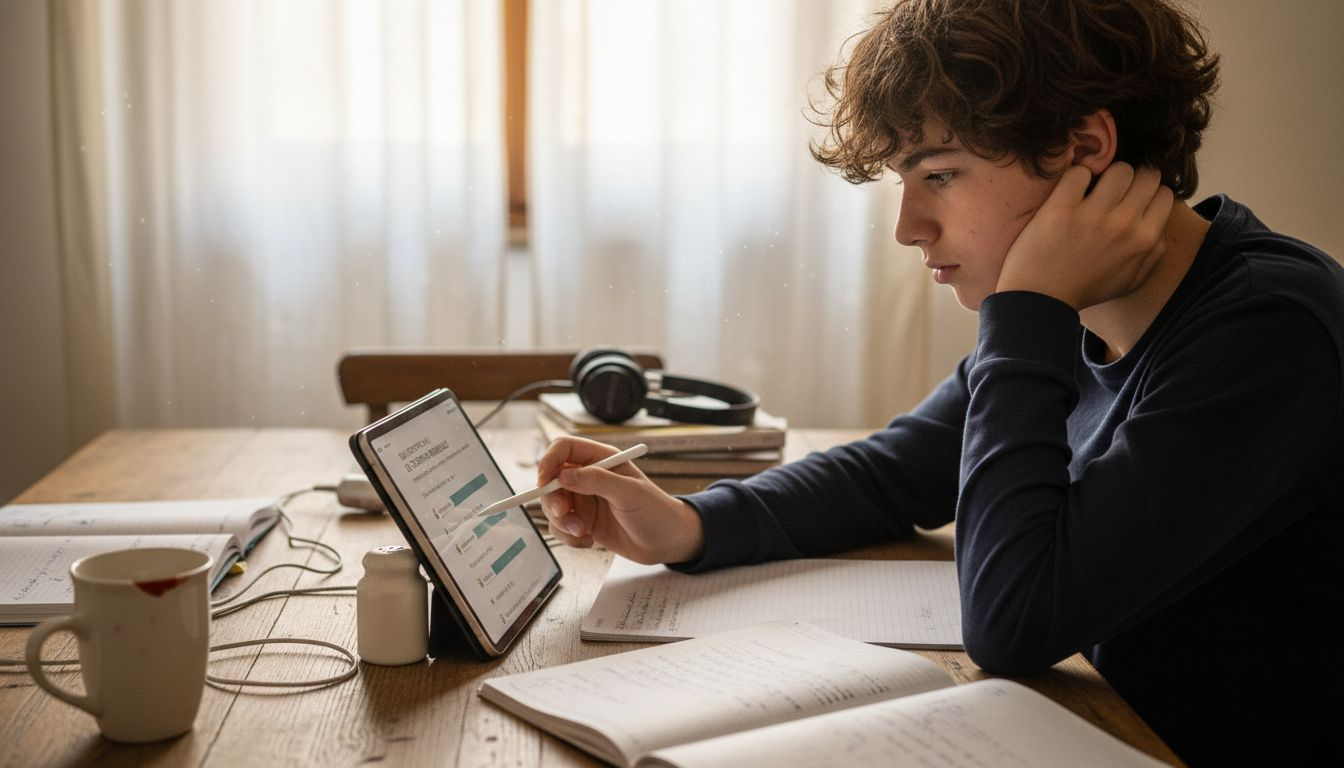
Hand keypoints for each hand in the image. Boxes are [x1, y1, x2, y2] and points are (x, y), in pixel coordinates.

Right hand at [536, 436, 704, 563]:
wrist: (667, 542)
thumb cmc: (656, 511)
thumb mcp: (629, 493)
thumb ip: (597, 481)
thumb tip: (564, 475)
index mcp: (601, 459)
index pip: (563, 448)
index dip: (549, 461)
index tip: (545, 482)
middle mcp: (589, 477)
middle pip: (551, 480)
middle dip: (552, 499)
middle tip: (564, 514)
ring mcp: (584, 500)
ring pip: (553, 506)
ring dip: (562, 523)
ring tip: (584, 533)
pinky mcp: (583, 522)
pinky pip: (560, 528)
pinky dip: (568, 537)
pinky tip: (589, 542)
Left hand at [997, 163, 1173, 310]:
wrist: (1040, 301)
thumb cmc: (1084, 290)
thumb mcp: (1129, 282)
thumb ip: (1152, 256)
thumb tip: (1160, 230)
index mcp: (1144, 240)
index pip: (1164, 194)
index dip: (1149, 193)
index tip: (1133, 198)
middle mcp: (1123, 224)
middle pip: (1146, 175)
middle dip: (1132, 179)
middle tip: (1114, 190)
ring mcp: (1091, 215)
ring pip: (1117, 169)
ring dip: (1106, 174)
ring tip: (1093, 188)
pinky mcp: (1060, 209)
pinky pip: (1079, 172)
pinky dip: (1075, 177)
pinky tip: (1070, 192)